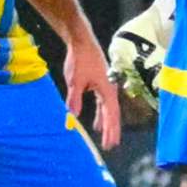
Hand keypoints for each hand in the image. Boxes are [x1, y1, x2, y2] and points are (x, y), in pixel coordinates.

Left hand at [55, 23, 120, 147]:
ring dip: (106, 122)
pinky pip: (102, 103)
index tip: (110, 143)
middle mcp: (109, 89)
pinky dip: (101, 113)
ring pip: (108, 109)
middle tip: (110, 145)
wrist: (81, 41)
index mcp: (107, 89)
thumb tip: (74, 115)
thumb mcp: (75, 81)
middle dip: (112, 130)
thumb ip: (75, 98)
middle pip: (112, 113)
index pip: (112, 114)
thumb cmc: (80, 59)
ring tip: (105, 136)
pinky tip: (97, 121)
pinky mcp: (98, 83)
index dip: (112, 130)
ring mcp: (104, 86)